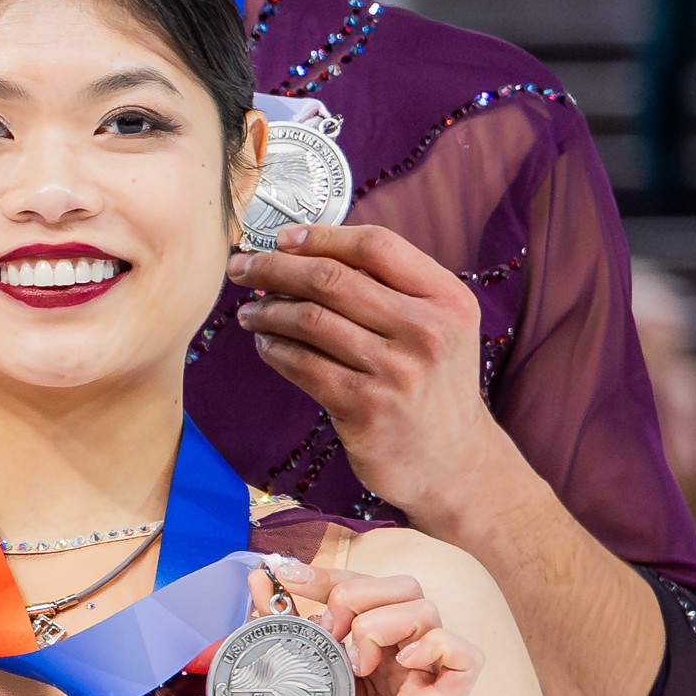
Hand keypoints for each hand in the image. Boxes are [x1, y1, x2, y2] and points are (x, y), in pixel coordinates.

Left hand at [230, 221, 513, 524]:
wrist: (453, 460)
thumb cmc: (432, 384)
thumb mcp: (437, 326)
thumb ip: (390, 288)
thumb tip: (306, 251)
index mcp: (447, 299)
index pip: (376, 246)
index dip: (320, 235)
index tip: (281, 237)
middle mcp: (427, 331)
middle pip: (332, 279)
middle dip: (274, 267)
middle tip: (241, 267)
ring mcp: (397, 371)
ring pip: (309, 320)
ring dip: (267, 310)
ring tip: (250, 312)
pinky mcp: (366, 408)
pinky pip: (301, 365)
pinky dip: (273, 349)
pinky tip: (265, 344)